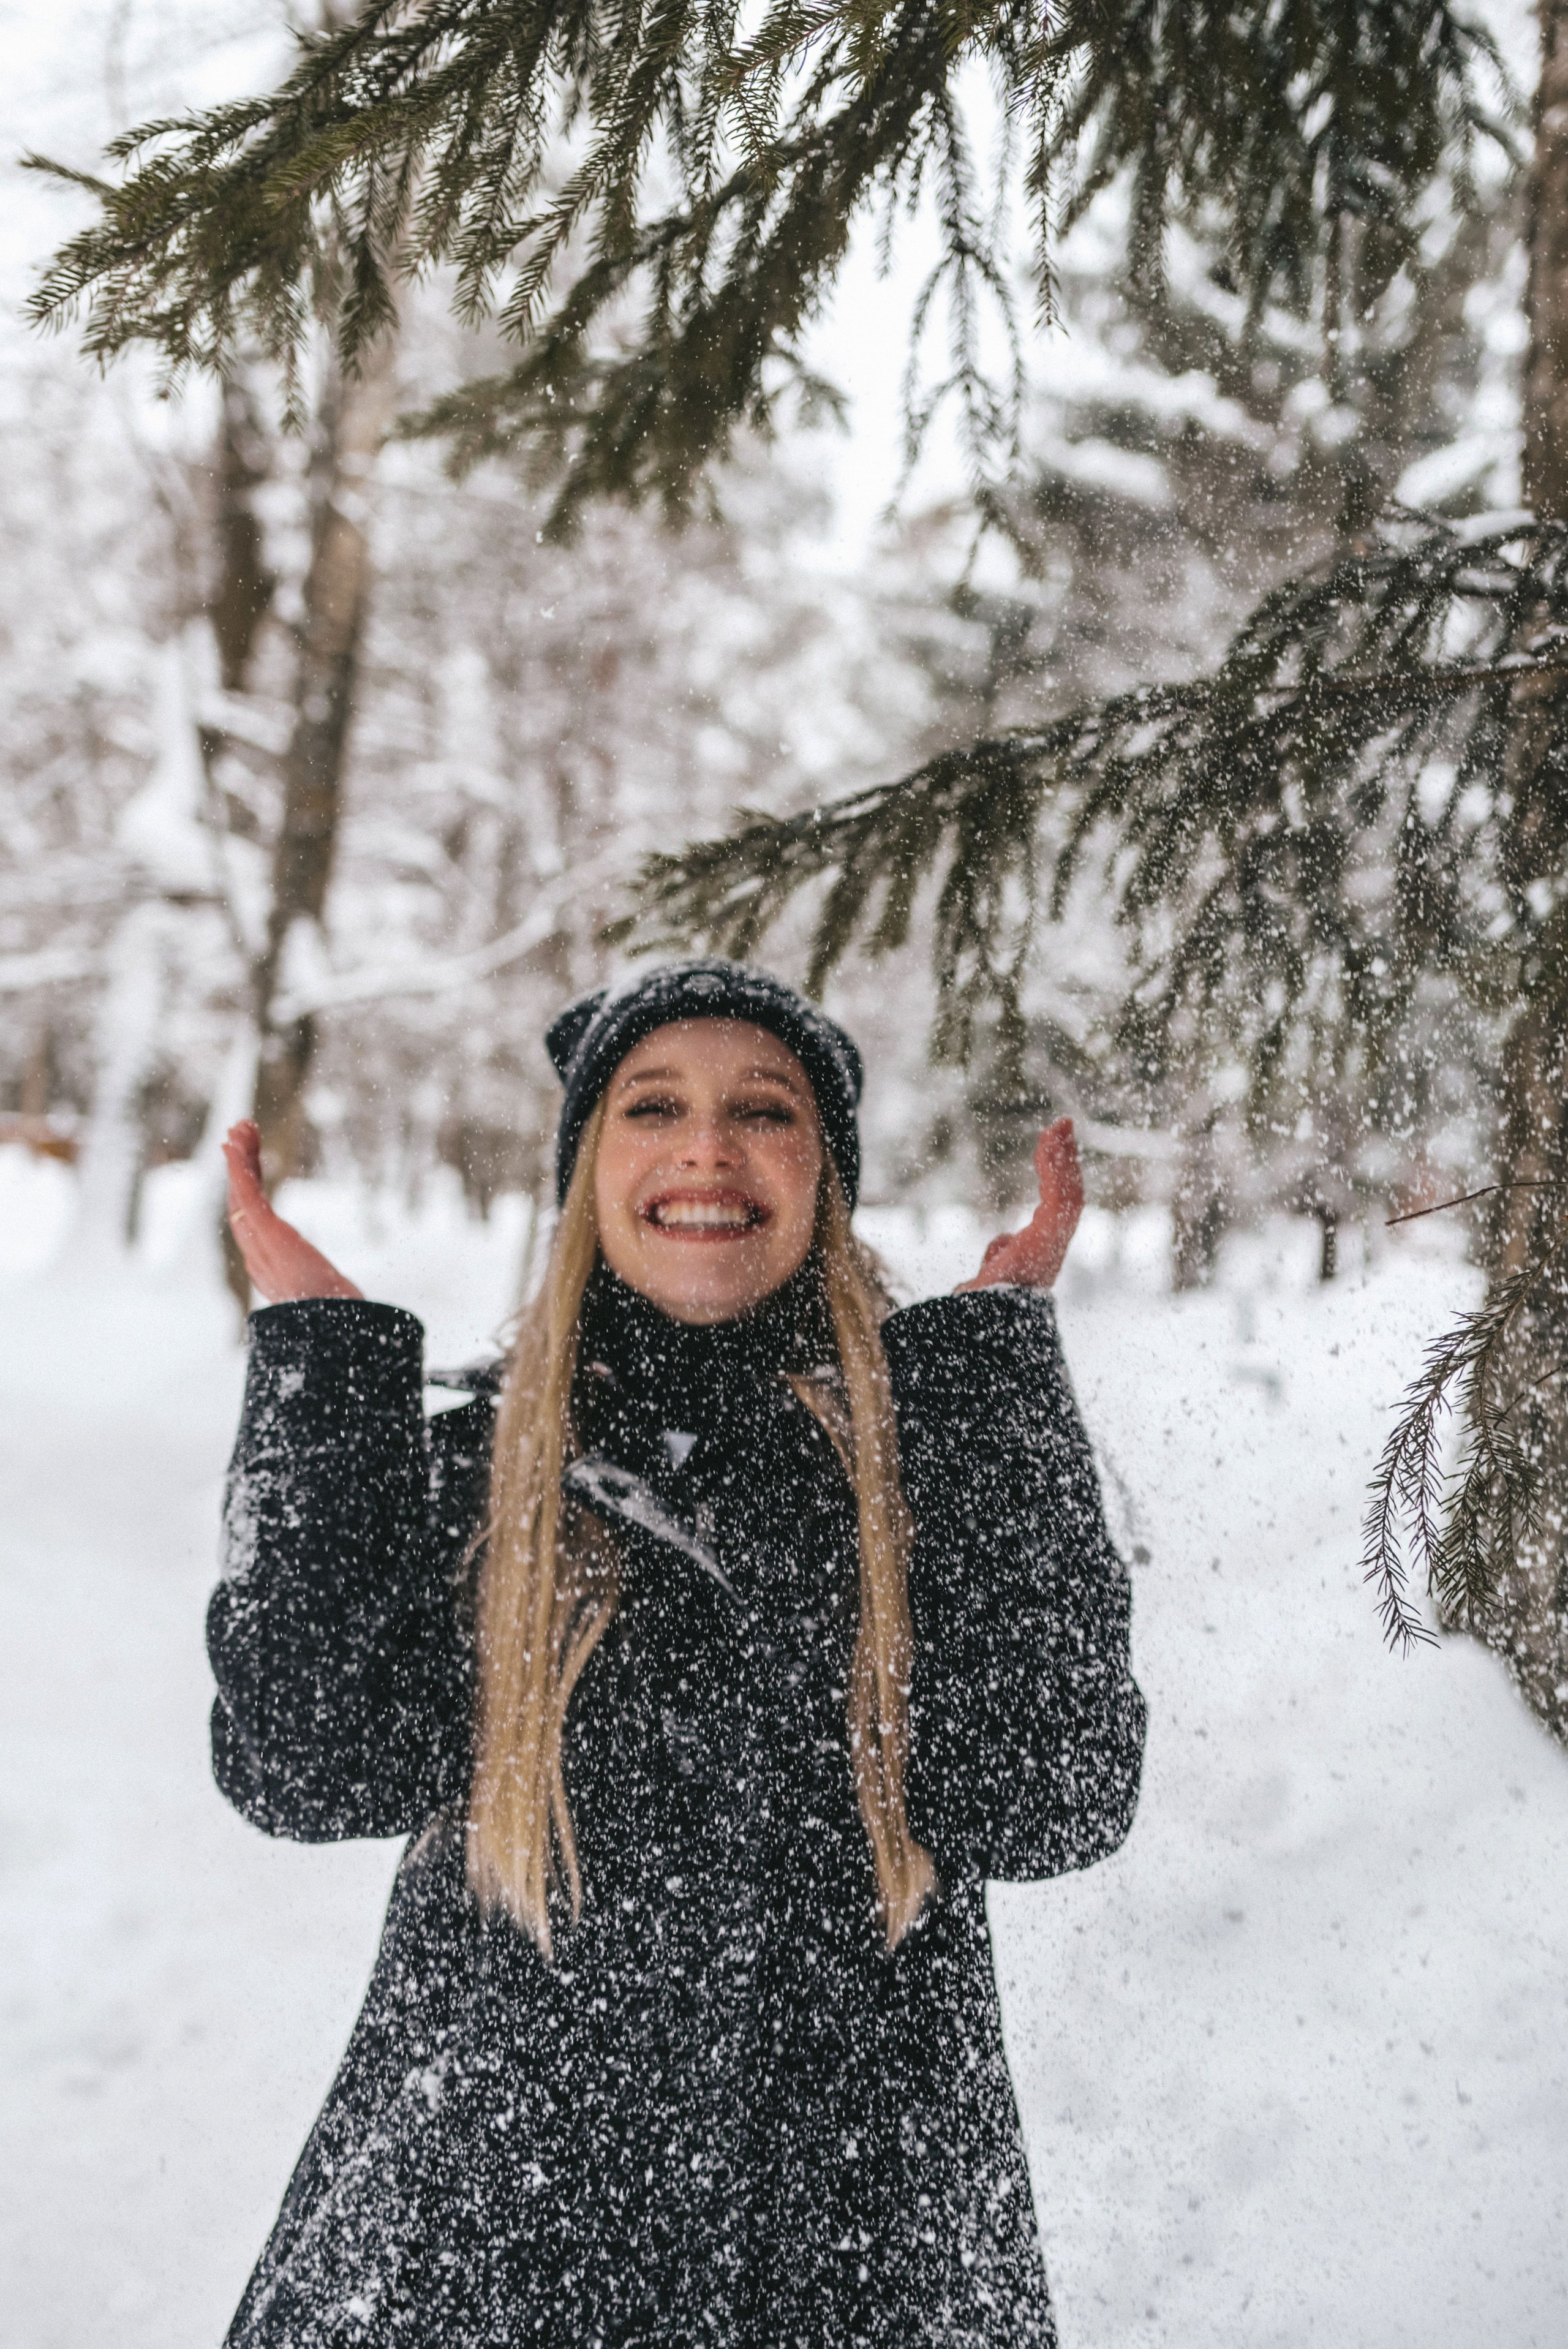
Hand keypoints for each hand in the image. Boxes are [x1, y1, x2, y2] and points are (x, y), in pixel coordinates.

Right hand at [223, 1120, 363, 1304]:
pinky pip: (247, 1197)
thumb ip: (315, 1280)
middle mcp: (255, 1248)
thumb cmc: (328, 1308)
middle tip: (241, 1130)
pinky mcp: (268, 1234)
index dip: (246, 1182)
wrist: (332, 1320)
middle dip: (241, 1162)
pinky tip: (235, 1148)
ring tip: (237, 1128)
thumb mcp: (317, 1287)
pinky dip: (239, 1171)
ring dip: (238, 1158)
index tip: (248, 1155)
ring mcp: (258, 1241)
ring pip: (240, 1193)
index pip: (250, 1212)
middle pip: (241, 1198)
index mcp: (264, 1258)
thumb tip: (339, 1288)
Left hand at [957, 1118, 1083, 1292]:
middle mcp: (1057, 1239)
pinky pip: (1059, 1193)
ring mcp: (1057, 1237)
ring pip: (1068, 1188)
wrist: (991, 1316)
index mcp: (1046, 1244)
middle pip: (1069, 1189)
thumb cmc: (990, 1301)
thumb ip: (1000, 1252)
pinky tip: (1050, 1142)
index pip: (1058, 1200)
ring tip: (1060, 1125)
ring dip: (1064, 1154)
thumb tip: (1002, 1244)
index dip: (1058, 1172)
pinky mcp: (1051, 1233)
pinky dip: (1056, 1165)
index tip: (1053, 1147)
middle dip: (1068, 1156)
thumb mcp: (995, 1269)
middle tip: (1064, 1125)